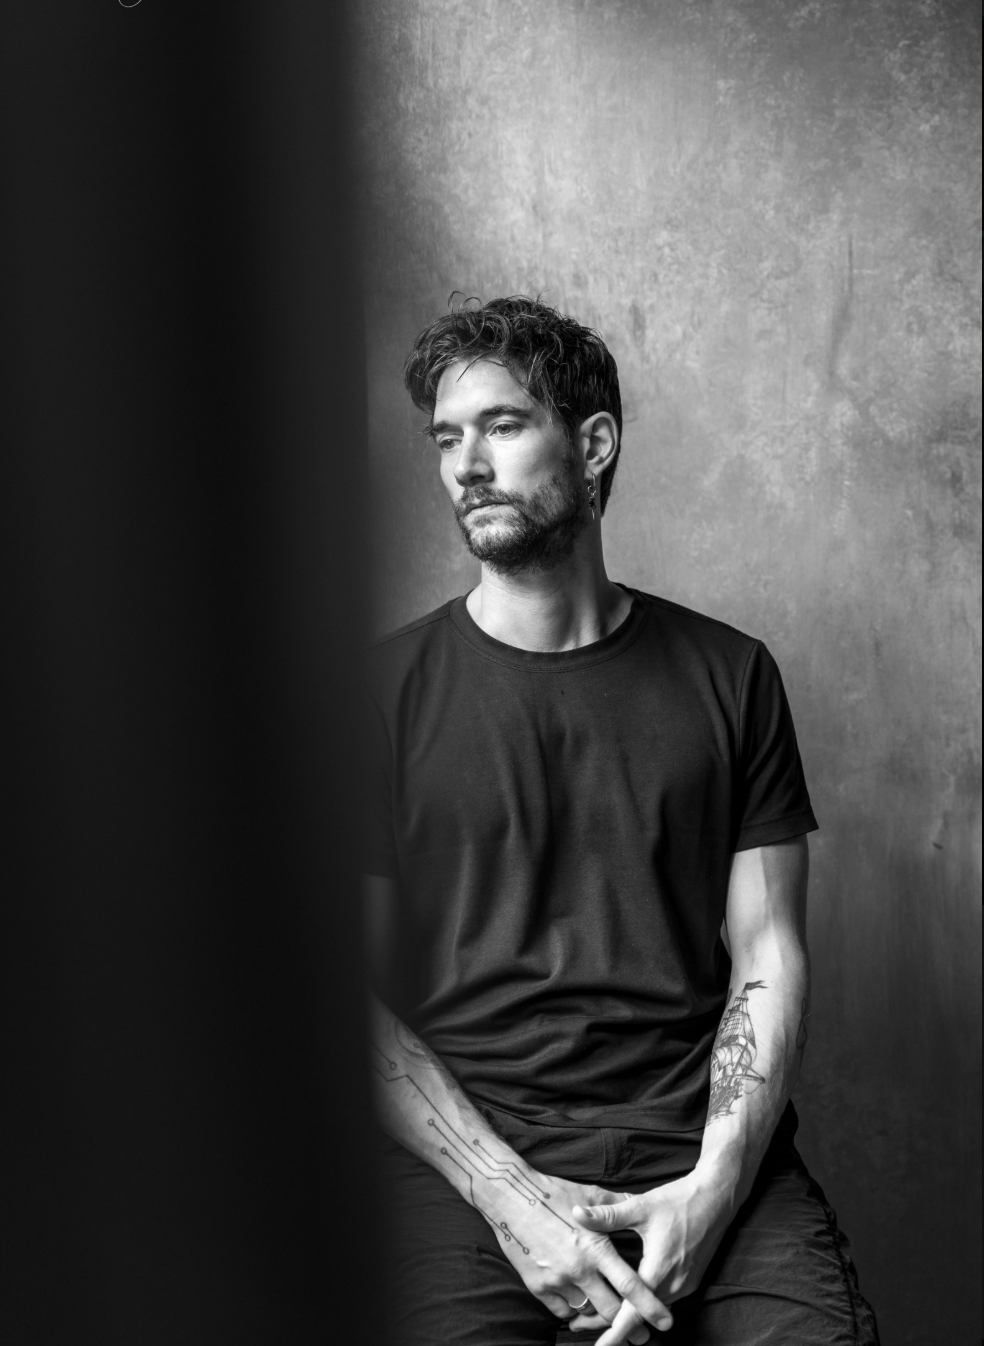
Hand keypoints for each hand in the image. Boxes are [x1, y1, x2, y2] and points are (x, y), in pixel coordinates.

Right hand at [487, 1171, 672, 1343]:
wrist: (511, 1197)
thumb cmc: (552, 1193)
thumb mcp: (589, 1194)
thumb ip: (616, 1206)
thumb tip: (638, 1203)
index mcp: (596, 1248)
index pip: (630, 1285)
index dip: (650, 1306)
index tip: (666, 1321)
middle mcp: (579, 1269)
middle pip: (611, 1310)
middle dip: (629, 1326)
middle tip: (643, 1335)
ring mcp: (558, 1281)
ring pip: (587, 1313)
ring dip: (599, 1317)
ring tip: (609, 1318)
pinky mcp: (538, 1287)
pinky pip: (562, 1312)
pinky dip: (573, 1311)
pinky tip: (579, 1302)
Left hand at [571, 1168, 733, 1345]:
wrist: (716, 1198)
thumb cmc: (678, 1201)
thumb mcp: (641, 1206)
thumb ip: (607, 1215)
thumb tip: (576, 1212)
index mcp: (658, 1270)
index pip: (633, 1314)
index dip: (614, 1334)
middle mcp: (673, 1285)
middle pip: (639, 1317)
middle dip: (613, 1326)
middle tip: (581, 1325)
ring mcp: (684, 1285)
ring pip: (653, 1310)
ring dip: (630, 1314)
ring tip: (600, 1313)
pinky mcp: (691, 1280)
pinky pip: (664, 1300)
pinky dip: (646, 1304)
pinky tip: (631, 1297)